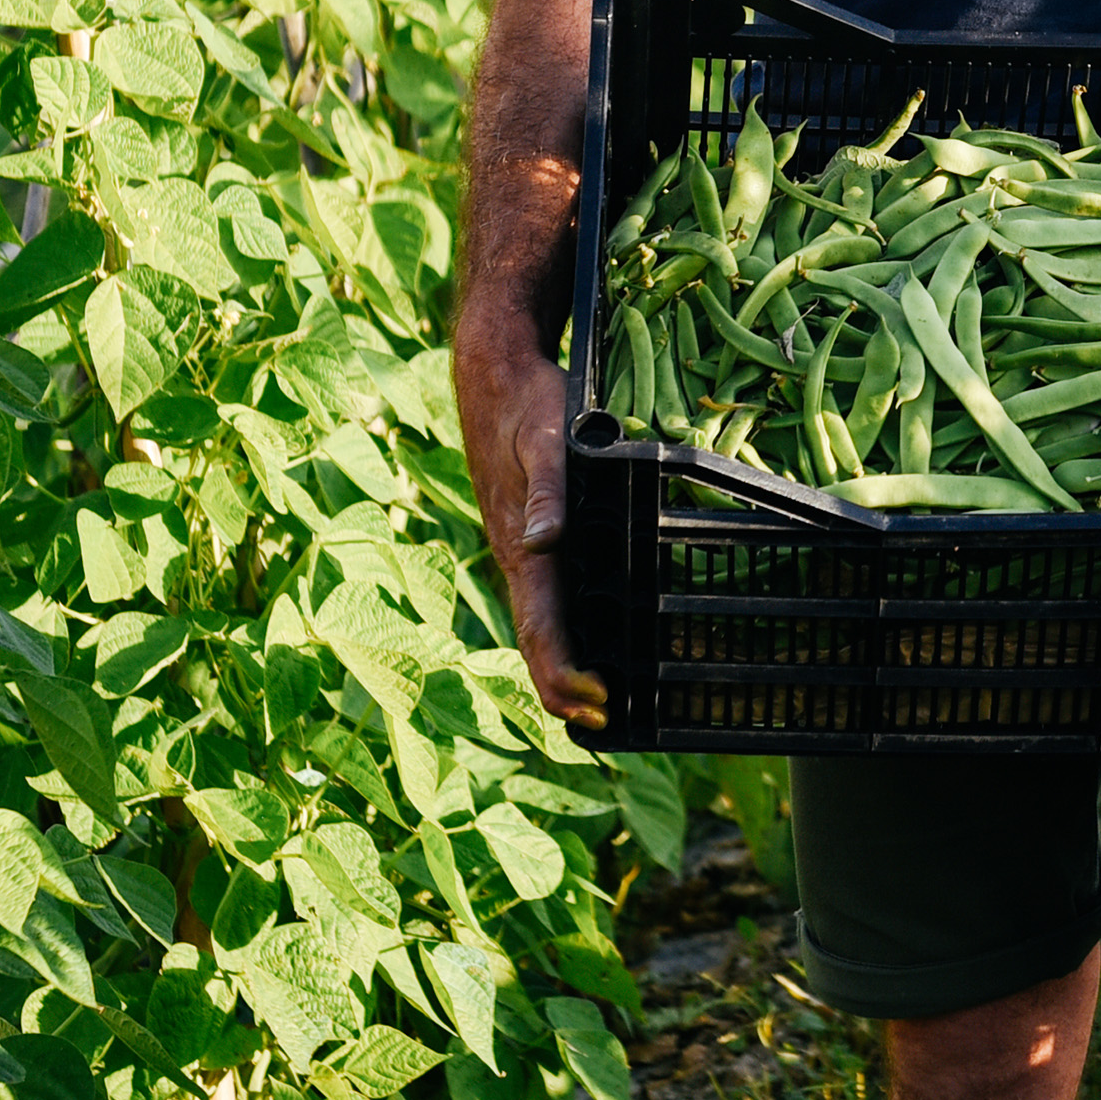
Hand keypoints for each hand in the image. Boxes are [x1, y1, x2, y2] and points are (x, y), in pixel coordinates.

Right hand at [454, 307, 611, 736]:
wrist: (496, 376)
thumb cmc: (529, 405)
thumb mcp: (547, 440)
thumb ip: (547, 491)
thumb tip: (543, 543)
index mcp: (521, 547)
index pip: (540, 629)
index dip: (566, 673)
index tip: (598, 701)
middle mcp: (517, 558)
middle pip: (536, 640)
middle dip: (565, 688)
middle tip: (604, 723)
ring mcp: (519, 550)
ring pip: (537, 624)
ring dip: (561, 668)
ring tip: (597, 704)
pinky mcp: (525, 536)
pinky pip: (542, 599)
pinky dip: (560, 633)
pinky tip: (584, 639)